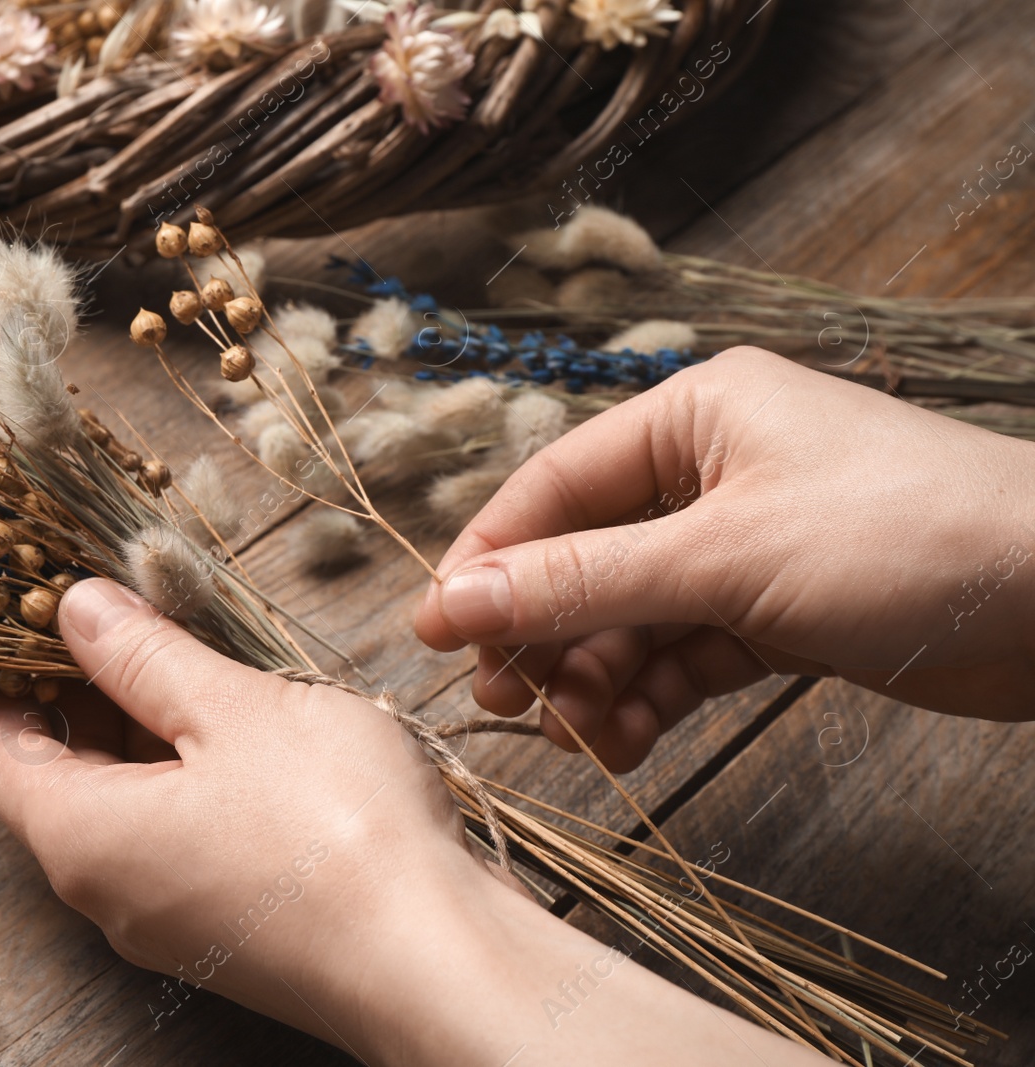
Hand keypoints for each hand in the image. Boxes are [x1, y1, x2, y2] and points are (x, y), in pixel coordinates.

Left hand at [0, 578, 827, 1064]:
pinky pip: (173, 841)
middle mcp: (107, 894)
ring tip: (171, 654)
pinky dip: (177, 776)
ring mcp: (168, 923)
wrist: (436, 961)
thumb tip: (73, 609)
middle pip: (56, 782)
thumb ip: (141, 654)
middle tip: (96, 615)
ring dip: (131, 732)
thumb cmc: (329, 829)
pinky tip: (231, 728)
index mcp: (80, 835)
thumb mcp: (228, 709)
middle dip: (69, 694)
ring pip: (122, 811)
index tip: (0, 618)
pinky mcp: (227, 935)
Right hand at [417, 348, 1034, 771]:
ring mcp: (746, 543)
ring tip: (584, 740)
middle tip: (509, 707)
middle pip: (585, 557)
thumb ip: (578, 584)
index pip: (552, 488)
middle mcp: (711, 471)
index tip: (436, 638)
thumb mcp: (721, 559)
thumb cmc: (903, 540)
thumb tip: (445, 605)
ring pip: (631, 615)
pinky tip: (630, 743)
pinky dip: (653, 695)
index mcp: (692, 416)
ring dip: (598, 678)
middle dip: (545, 634)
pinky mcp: (780, 608)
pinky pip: (684, 650)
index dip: (488, 563)